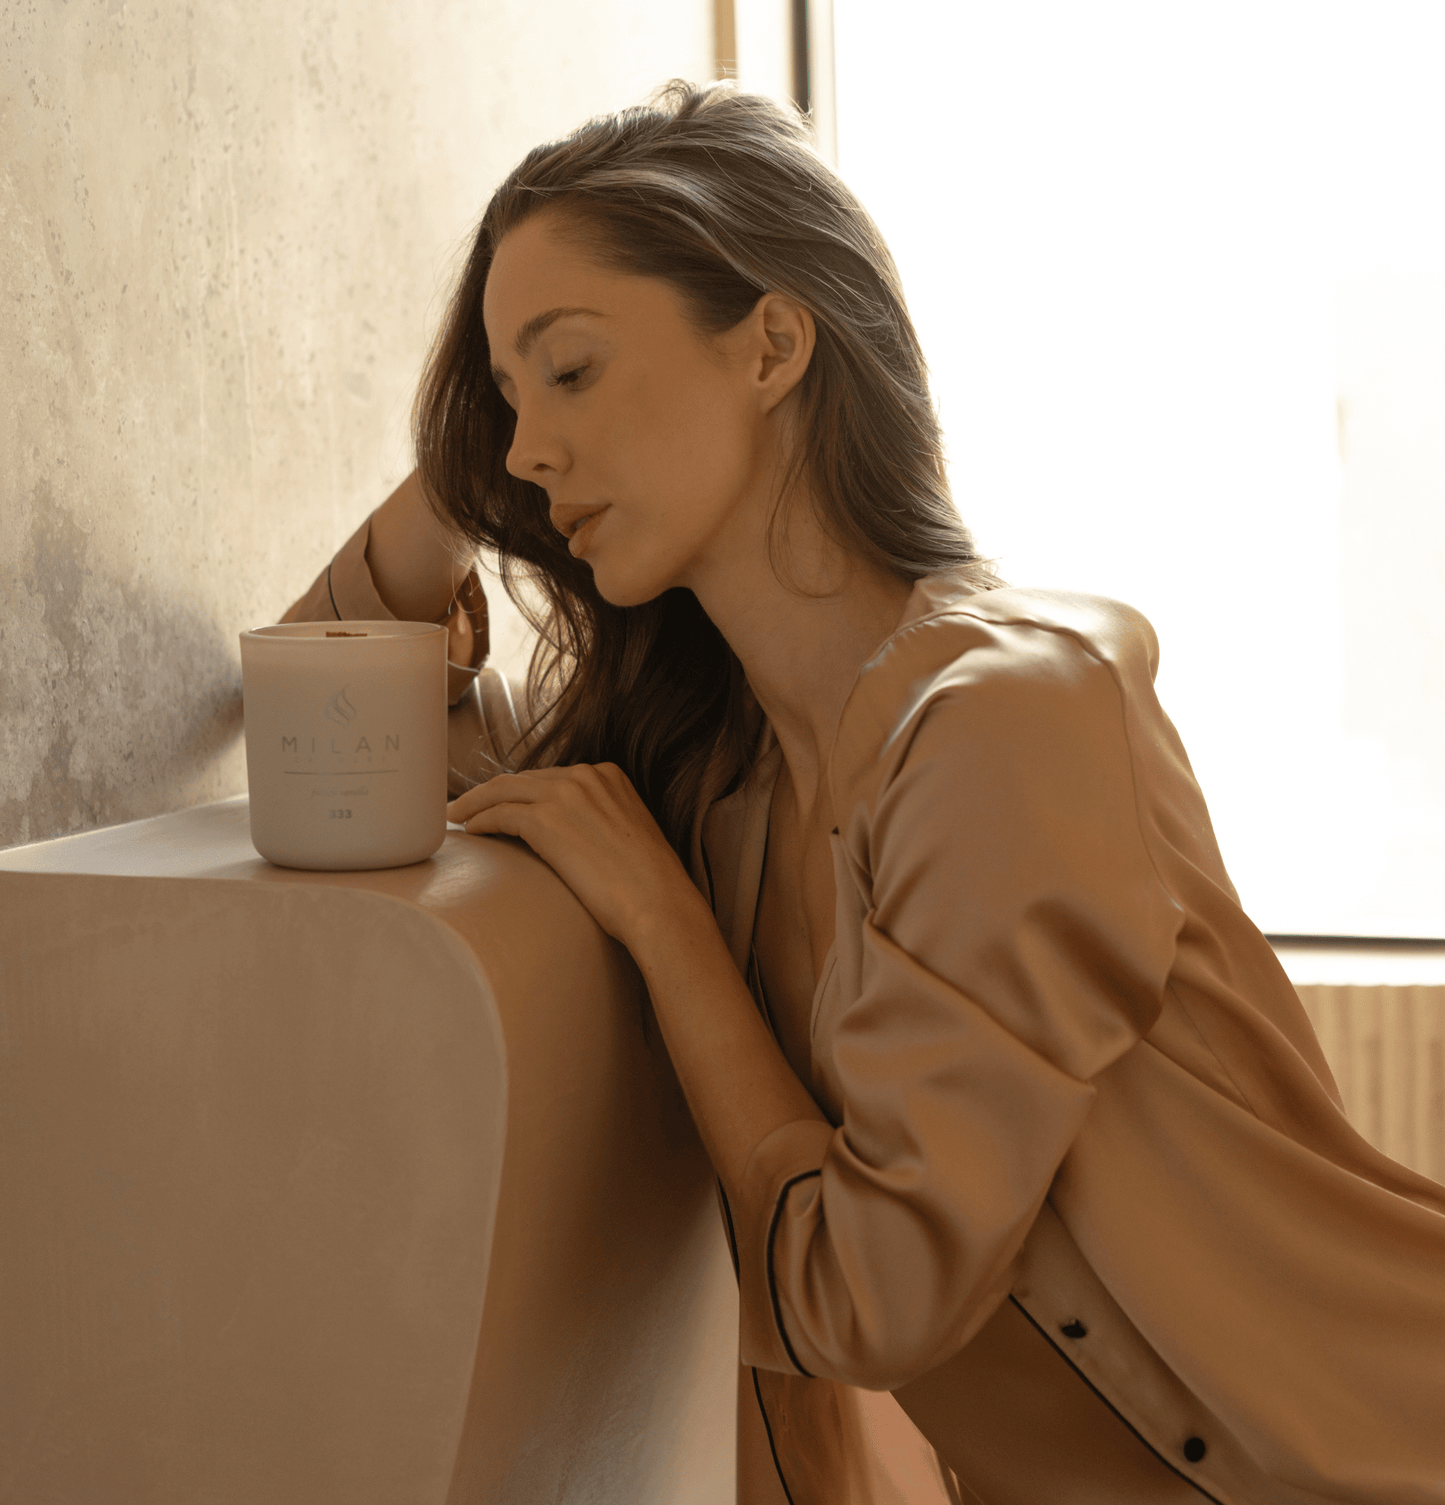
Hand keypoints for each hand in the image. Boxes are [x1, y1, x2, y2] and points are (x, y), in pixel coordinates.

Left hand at [446, 764, 704, 951]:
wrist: (658, 903)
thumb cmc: (648, 886)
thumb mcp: (629, 836)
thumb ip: (600, 822)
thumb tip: (575, 840)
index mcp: (609, 775)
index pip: (552, 777)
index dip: (522, 789)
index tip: (503, 801)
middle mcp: (587, 776)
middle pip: (524, 778)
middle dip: (493, 792)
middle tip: (468, 807)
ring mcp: (565, 794)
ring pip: (503, 789)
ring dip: (476, 802)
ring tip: (458, 816)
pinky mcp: (547, 820)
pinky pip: (500, 813)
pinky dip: (480, 820)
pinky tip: (470, 831)